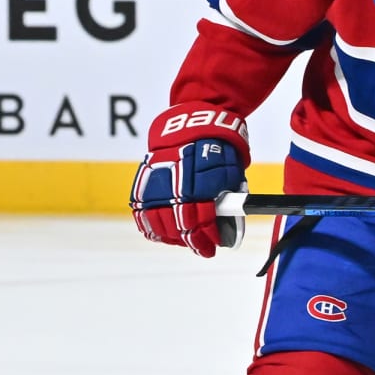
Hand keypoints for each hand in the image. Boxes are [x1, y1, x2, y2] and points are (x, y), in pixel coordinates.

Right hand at [131, 103, 249, 256]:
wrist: (191, 125)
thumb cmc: (216, 149)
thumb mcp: (230, 173)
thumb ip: (227, 200)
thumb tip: (228, 226)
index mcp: (201, 183)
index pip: (203, 221)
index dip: (209, 238)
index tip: (215, 246)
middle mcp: (176, 185)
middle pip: (180, 226)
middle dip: (194, 242)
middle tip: (203, 249)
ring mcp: (157, 185)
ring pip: (160, 224)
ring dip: (174, 238)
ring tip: (184, 241)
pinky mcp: (144, 184)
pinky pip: (143, 214)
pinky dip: (152, 227)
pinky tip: (163, 234)